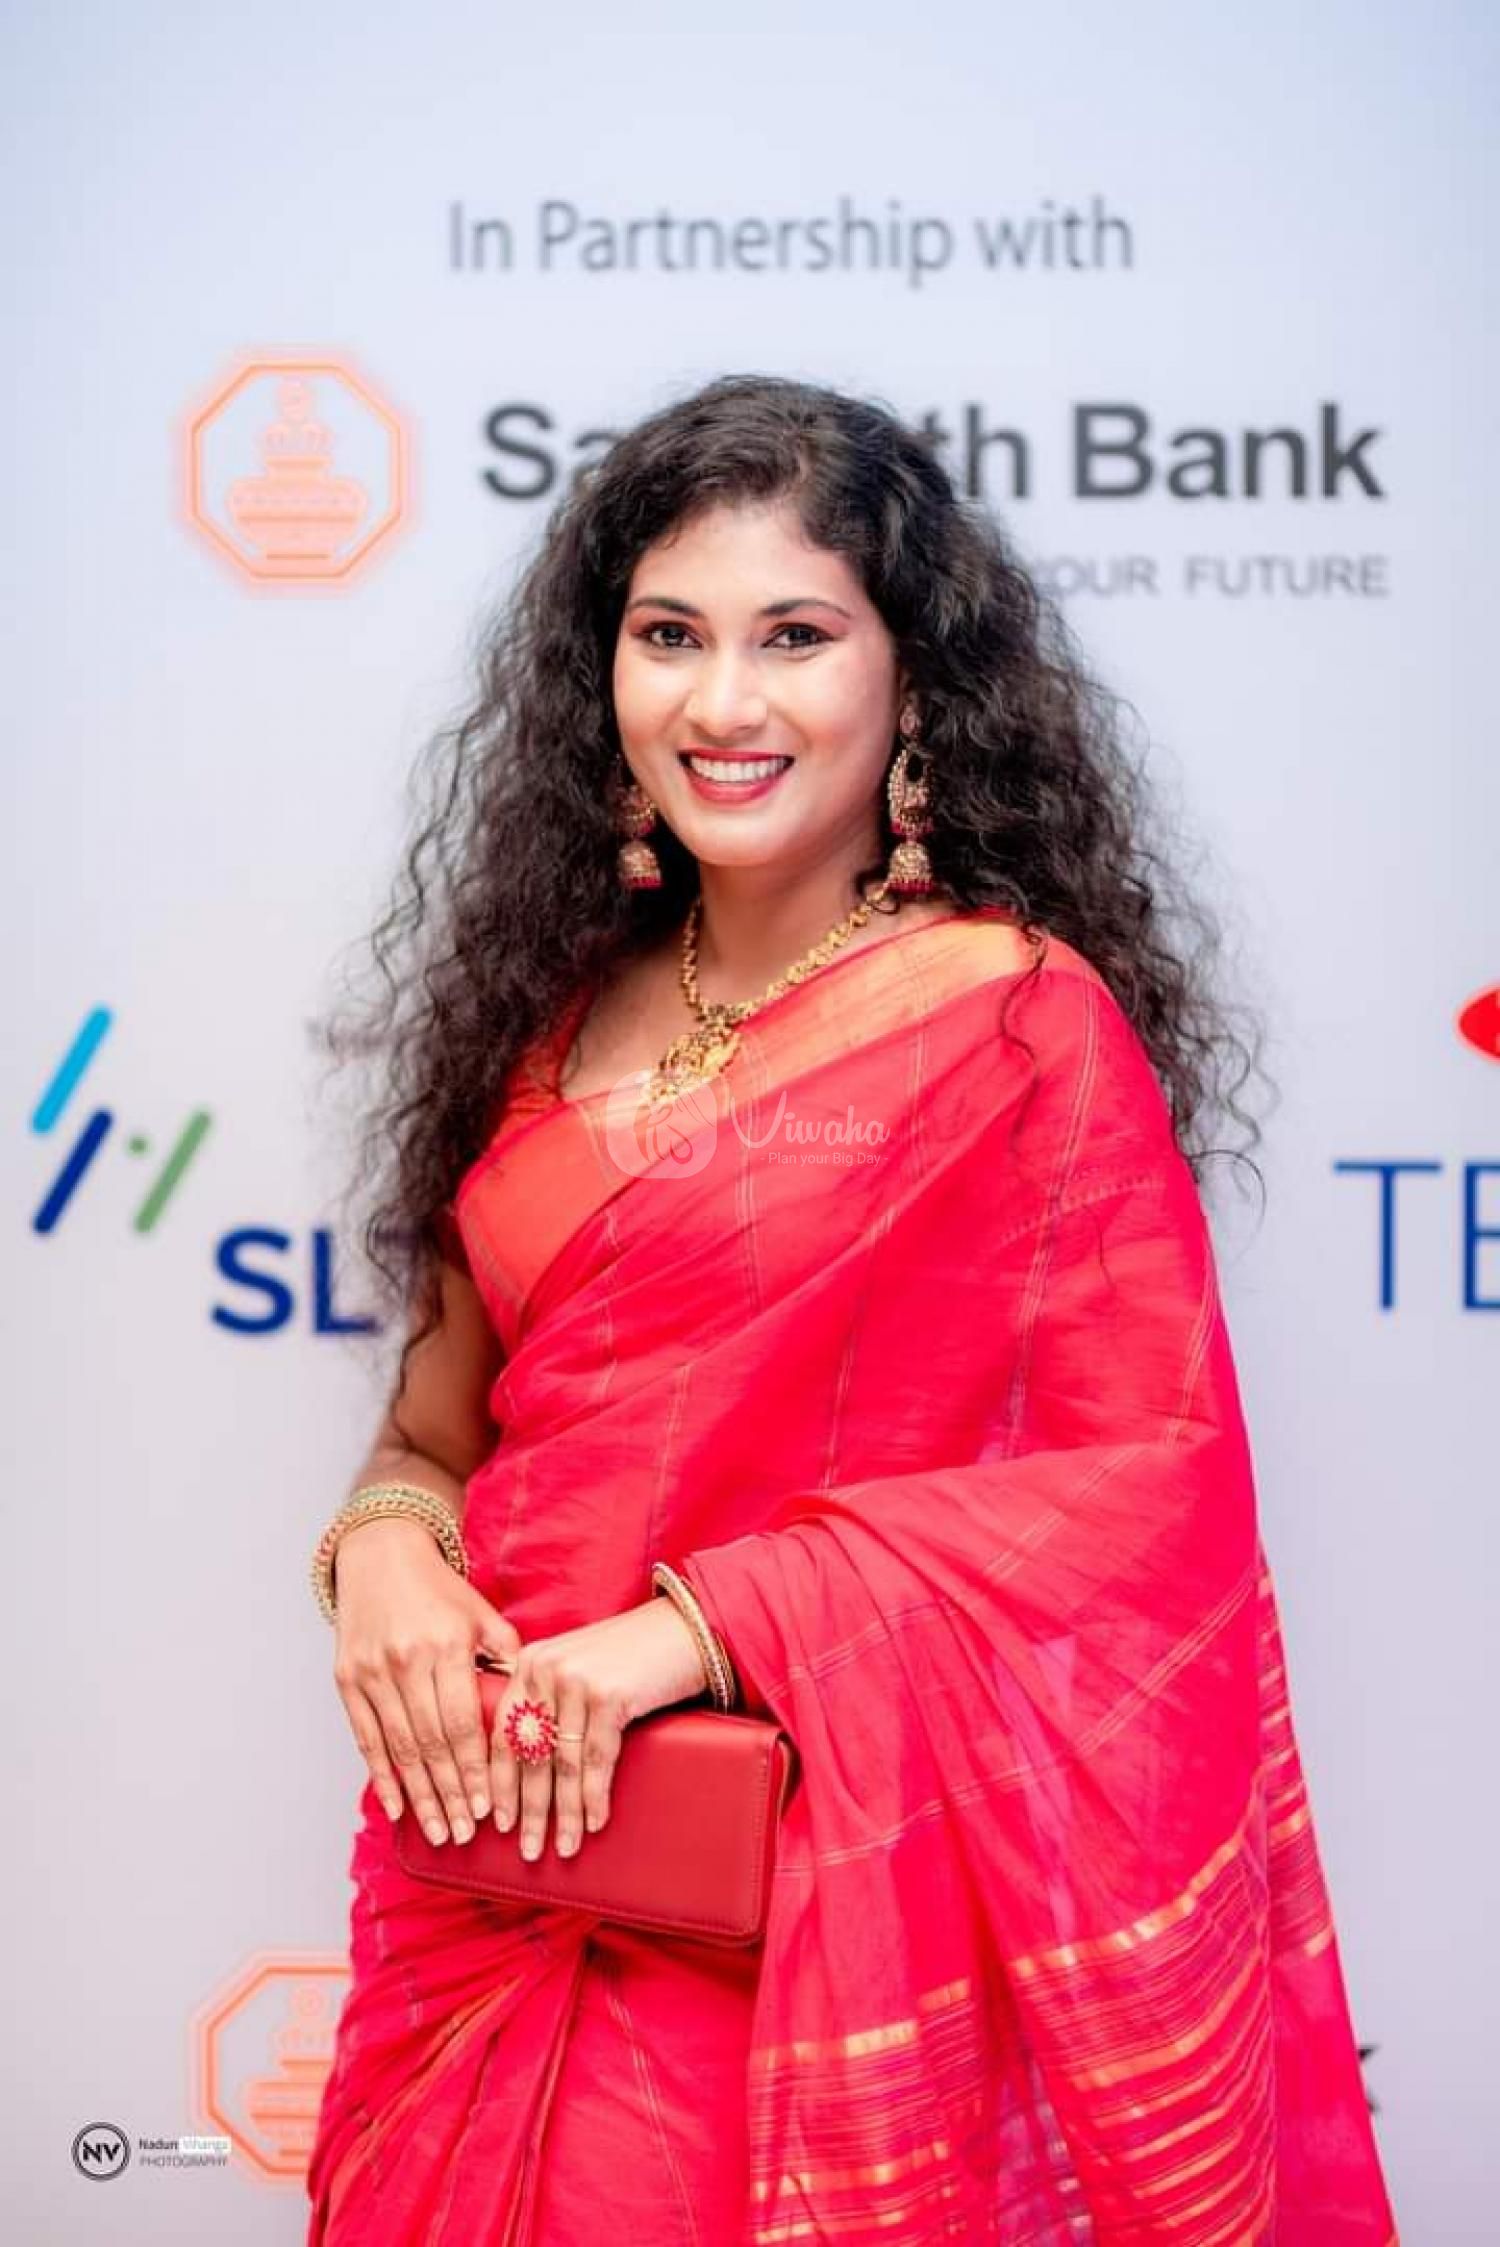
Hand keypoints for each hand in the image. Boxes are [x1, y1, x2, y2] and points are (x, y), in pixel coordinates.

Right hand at [330, 1516, 522, 1844]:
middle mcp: (408, 1660)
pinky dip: (381, 1775)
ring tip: (436, 1832)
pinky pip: (365, 1737)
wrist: (380, 1555)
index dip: (474, 1771)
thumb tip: (534, 1708)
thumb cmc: (440, 1591)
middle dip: (449, 1795)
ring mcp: (373, 1671)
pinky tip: (396, 1806)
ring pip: (399, 1748)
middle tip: (462, 1836)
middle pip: (431, 1743)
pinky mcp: (347, 1679)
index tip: (487, 1809)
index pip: (463, 1723)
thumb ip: (507, 1658)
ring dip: (419, 1796)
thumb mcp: (481, 1614)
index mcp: (448, 1645)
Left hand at [490, 1598, 709, 1861]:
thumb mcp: (578, 1668)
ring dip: (564, 1814)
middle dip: (529, 1809)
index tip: (496, 1821)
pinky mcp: (608, 1695)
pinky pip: (596, 1760)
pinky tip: (594, 1823)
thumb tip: (529, 1769)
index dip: (499, 1783)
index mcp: (530, 1663)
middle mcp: (545, 1669)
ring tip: (564, 1847)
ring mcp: (576, 1682)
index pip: (502, 1734)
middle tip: (528, 1849)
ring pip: (562, 1764)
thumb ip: (549, 1702)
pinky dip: (594, 1797)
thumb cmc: (631, 1655)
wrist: (682, 1628)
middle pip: (528, 1755)